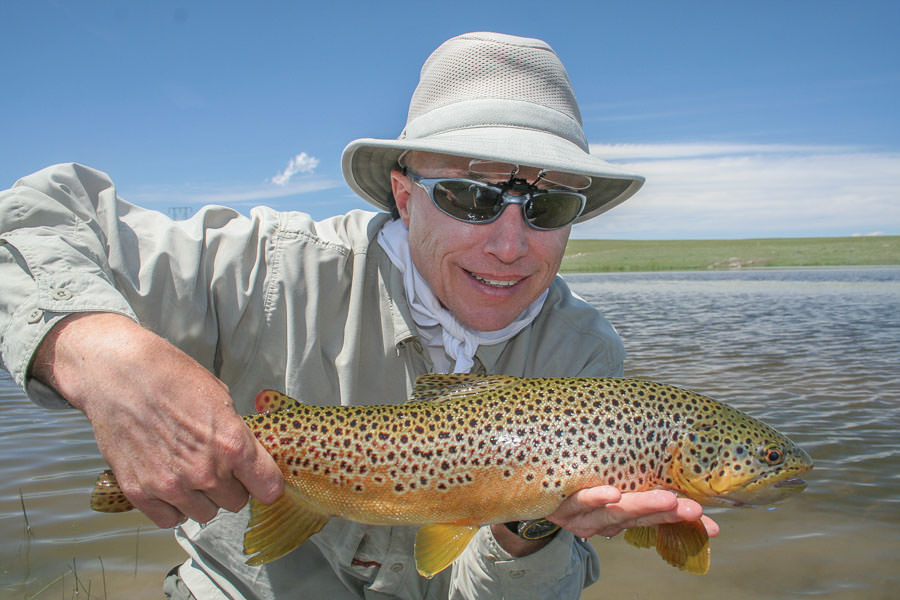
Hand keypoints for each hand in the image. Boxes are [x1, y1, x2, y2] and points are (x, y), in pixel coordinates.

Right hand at [32, 313, 282, 527]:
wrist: (120, 375)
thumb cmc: (170, 377)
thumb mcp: (221, 398)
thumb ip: (237, 434)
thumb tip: (249, 456)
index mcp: (232, 444)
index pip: (268, 488)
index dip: (267, 484)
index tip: (262, 481)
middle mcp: (205, 471)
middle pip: (236, 503)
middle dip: (231, 486)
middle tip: (217, 466)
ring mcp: (172, 485)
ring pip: (205, 514)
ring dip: (202, 498)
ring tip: (190, 472)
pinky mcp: (140, 493)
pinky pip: (169, 519)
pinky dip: (172, 507)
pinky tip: (169, 484)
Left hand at [547, 486, 718, 538]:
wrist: (527, 491)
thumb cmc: (576, 490)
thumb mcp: (609, 492)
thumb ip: (643, 492)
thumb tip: (685, 490)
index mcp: (617, 516)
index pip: (654, 520)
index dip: (681, 522)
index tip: (709, 525)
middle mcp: (602, 520)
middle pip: (637, 517)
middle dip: (665, 513)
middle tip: (691, 509)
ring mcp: (582, 513)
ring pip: (614, 512)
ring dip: (640, 506)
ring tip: (665, 499)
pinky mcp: (561, 503)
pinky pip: (579, 500)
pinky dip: (595, 497)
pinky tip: (610, 492)